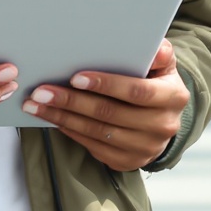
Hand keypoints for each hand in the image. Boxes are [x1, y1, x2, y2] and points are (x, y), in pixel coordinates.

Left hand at [23, 40, 186, 170]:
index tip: (75, 77)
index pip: (137, 92)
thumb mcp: (163, 65)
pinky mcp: (127, 161)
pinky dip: (69, 131)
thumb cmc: (156, 83)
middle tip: (42, 91)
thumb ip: (160, 53)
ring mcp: (144, 148)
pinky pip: (93, 145)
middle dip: (73, 101)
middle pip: (110, 114)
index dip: (106, 84)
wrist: (163, 120)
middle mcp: (161, 126)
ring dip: (63, 117)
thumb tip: (154, 48)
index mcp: (173, 97)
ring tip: (37, 104)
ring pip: (97, 132)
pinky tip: (52, 118)